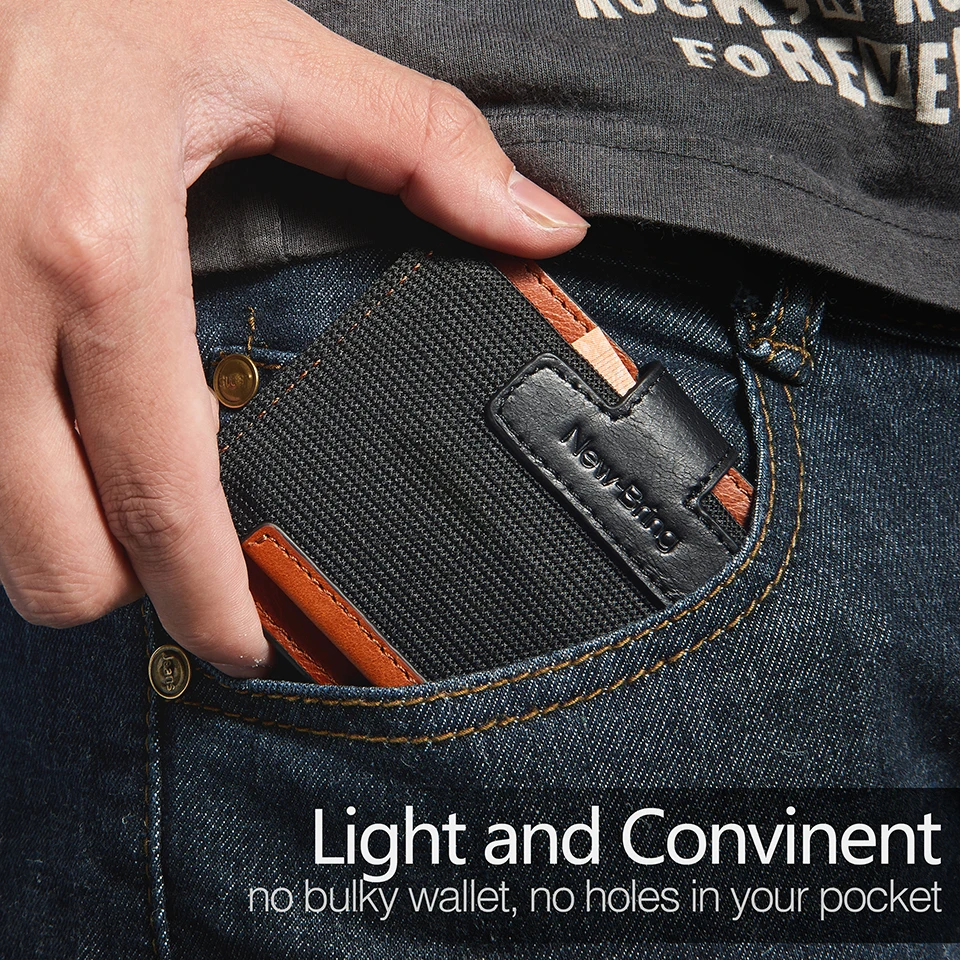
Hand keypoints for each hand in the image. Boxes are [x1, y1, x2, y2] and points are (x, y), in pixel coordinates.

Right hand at [0, 0, 587, 674]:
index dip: (207, 602)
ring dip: (61, 536)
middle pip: (54, 563)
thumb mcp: (248, 44)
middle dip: (130, 586)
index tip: (243, 646)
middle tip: (183, 553)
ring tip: (115, 482)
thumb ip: (409, 141)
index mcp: (95, 253)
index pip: (162, 495)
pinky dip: (7, 478)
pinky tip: (47, 426)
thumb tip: (540, 226)